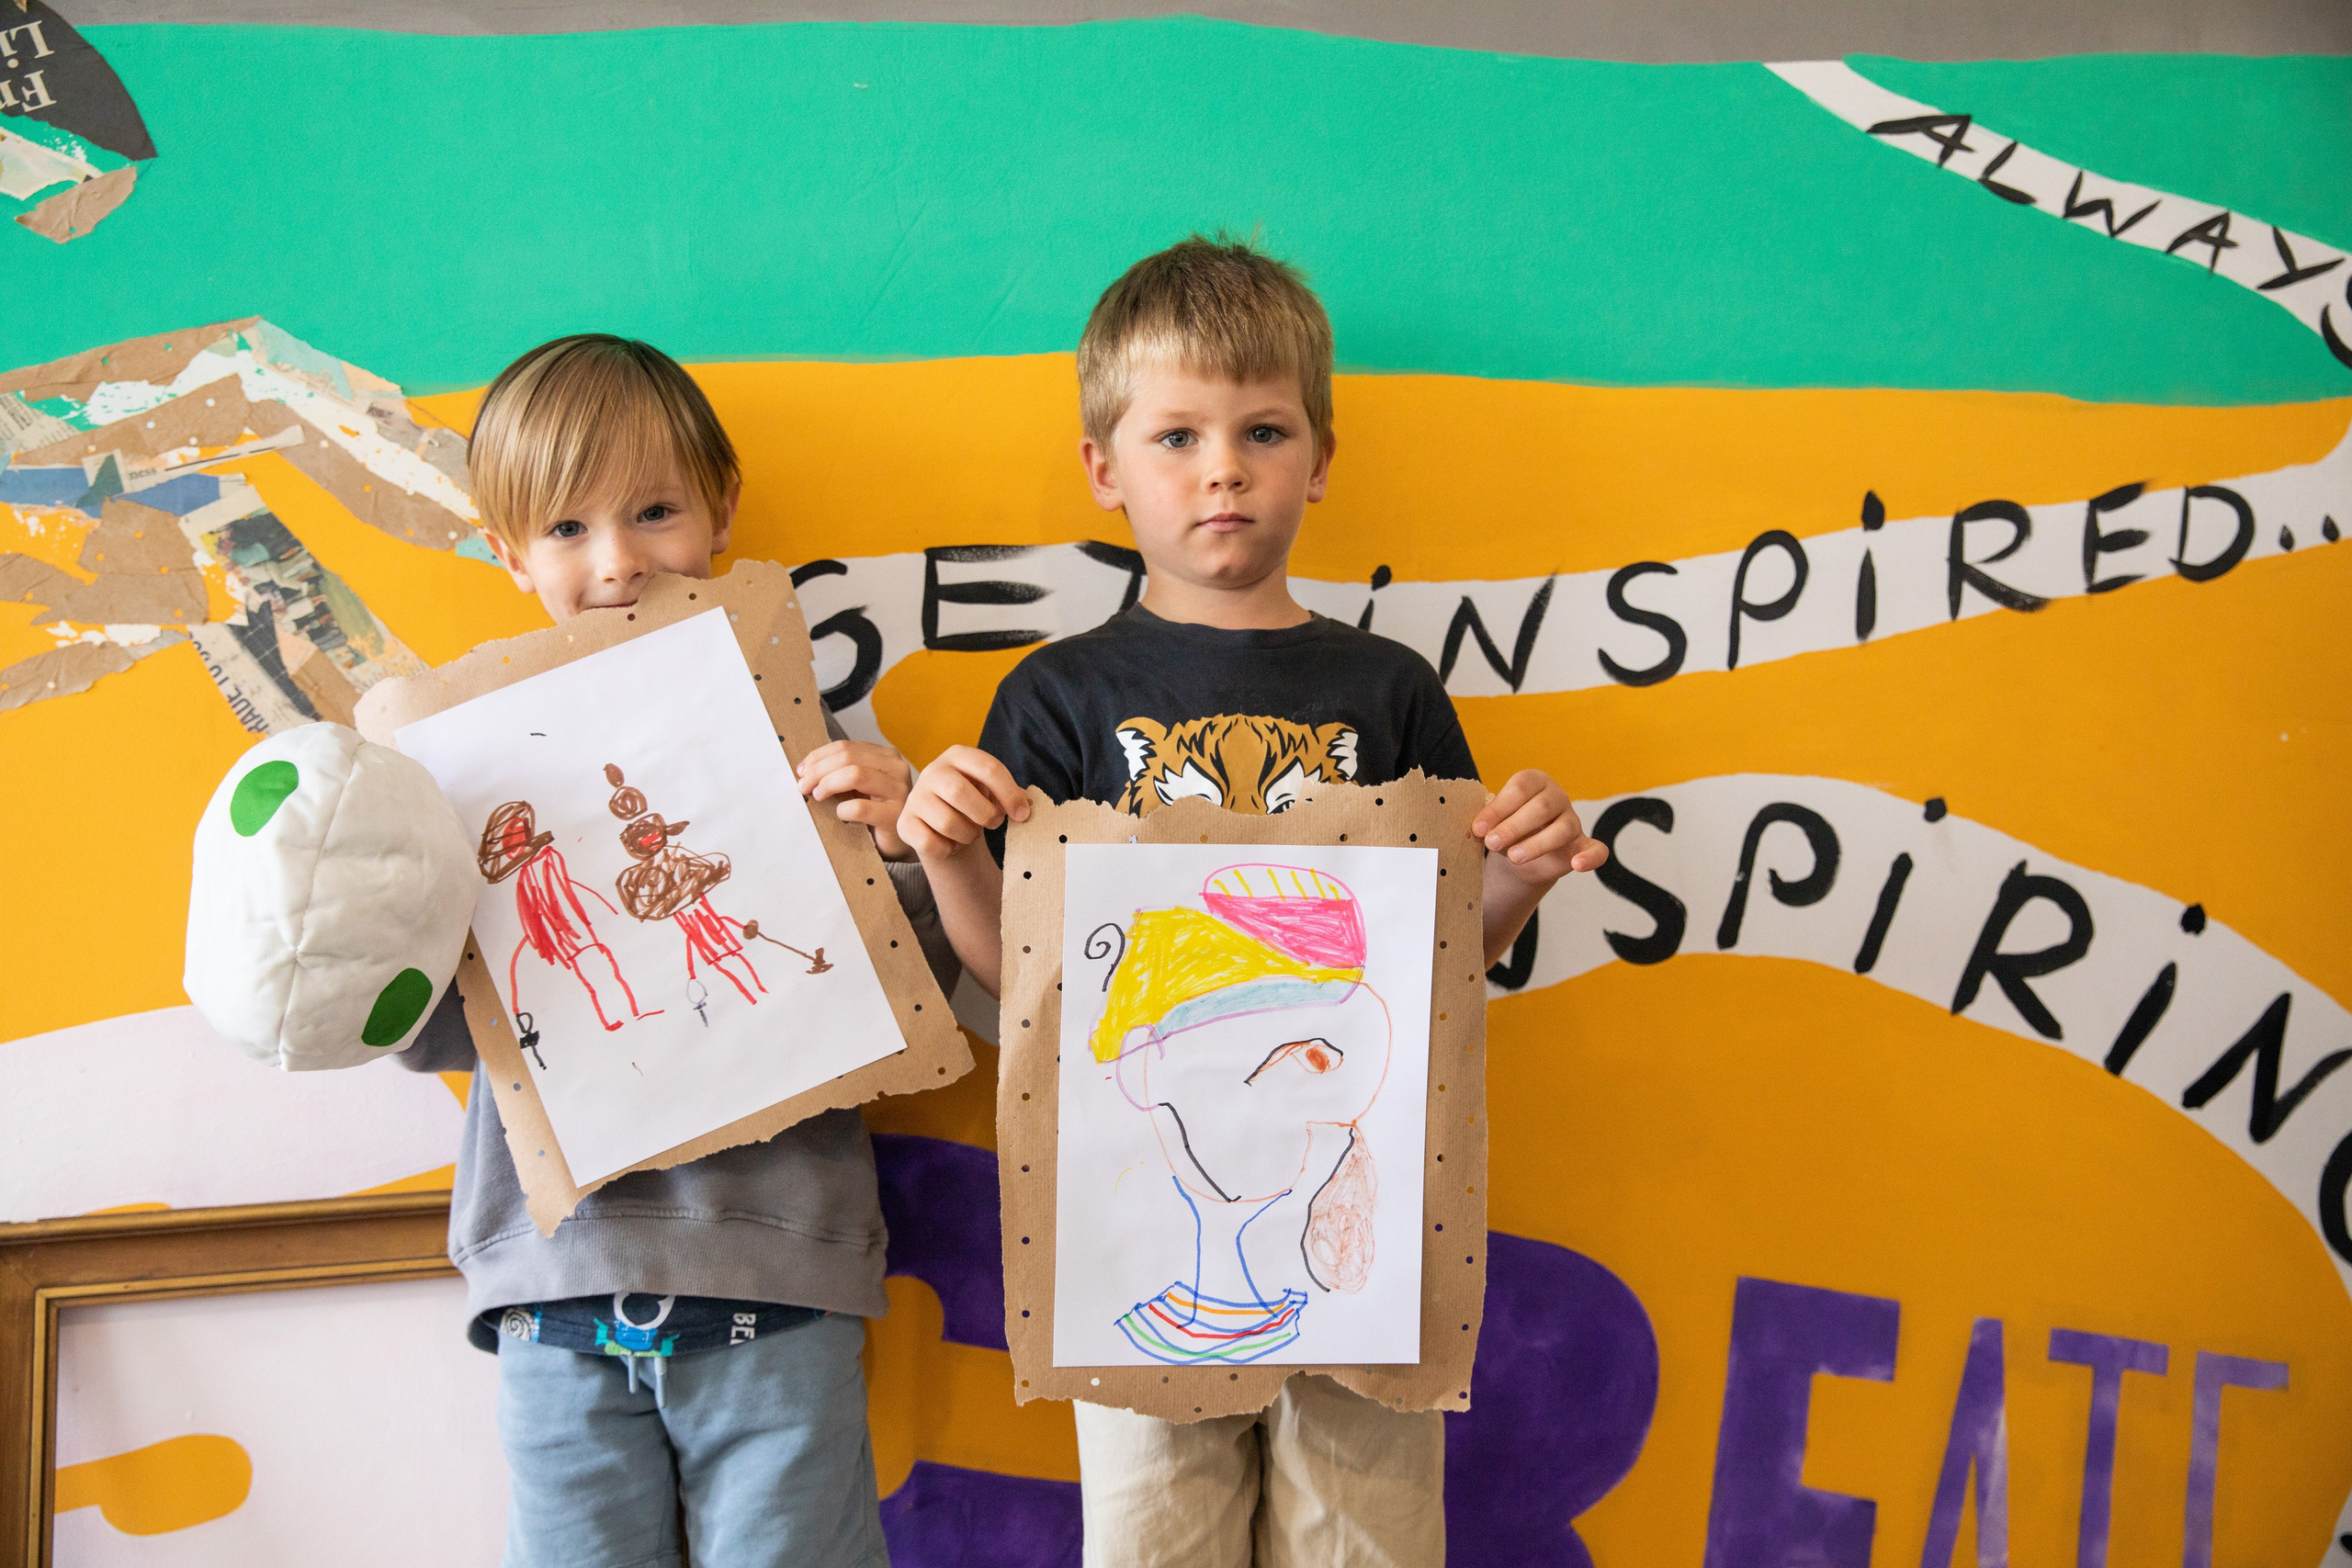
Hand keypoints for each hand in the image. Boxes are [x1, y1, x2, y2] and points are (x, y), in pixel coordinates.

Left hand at [797, 739, 917, 859]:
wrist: (898, 843)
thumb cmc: (875, 812)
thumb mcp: (860, 786)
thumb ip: (841, 772)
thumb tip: (804, 769)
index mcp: (886, 756)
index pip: (845, 746)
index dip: (818, 757)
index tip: (801, 771)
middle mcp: (896, 768)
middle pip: (848, 757)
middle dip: (819, 770)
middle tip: (803, 786)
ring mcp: (899, 791)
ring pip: (855, 774)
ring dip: (828, 784)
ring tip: (818, 796)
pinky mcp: (895, 815)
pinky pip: (860, 807)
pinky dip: (843, 809)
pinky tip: (840, 815)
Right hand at [898, 745, 1029, 861]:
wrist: (941, 825)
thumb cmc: (973, 804)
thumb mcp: (992, 792)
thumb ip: (1011, 795)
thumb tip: (1026, 806)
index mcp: (958, 756)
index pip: (988, 768)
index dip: (1009, 794)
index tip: (1022, 815)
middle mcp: (933, 771)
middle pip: (960, 792)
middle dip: (985, 814)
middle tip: (994, 823)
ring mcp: (915, 797)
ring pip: (947, 822)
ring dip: (968, 835)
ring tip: (969, 832)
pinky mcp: (905, 823)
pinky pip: (931, 843)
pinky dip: (948, 849)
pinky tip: (950, 843)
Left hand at [1471, 769, 1607, 885]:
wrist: (1519, 855)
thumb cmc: (1506, 830)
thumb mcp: (1494, 823)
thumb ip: (1489, 823)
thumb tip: (1478, 830)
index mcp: (1534, 782)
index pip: (1520, 788)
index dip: (1498, 808)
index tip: (1479, 828)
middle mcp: (1556, 796)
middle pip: (1541, 807)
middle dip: (1513, 826)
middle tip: (1492, 843)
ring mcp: (1572, 820)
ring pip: (1563, 828)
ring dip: (1537, 844)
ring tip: (1514, 857)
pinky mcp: (1583, 845)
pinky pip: (1596, 850)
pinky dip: (1590, 858)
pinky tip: (1578, 864)